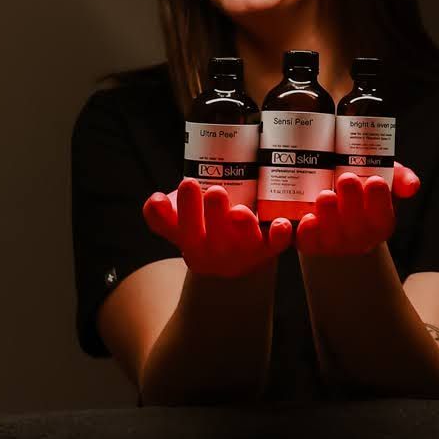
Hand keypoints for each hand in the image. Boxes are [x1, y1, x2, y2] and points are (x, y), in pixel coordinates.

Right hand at [144, 177, 292, 277]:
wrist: (234, 256)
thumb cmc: (203, 228)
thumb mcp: (178, 223)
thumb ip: (161, 214)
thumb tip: (156, 201)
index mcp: (191, 242)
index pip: (182, 229)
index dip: (184, 209)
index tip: (187, 182)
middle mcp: (217, 251)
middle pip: (214, 238)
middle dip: (214, 215)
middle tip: (215, 191)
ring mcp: (244, 251)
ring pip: (244, 242)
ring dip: (244, 227)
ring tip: (241, 211)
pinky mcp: (270, 248)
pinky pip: (277, 244)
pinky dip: (280, 235)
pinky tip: (282, 223)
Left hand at [295, 162, 420, 257]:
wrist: (335, 204)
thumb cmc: (363, 190)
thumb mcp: (386, 179)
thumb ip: (401, 179)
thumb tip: (412, 186)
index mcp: (381, 223)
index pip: (383, 216)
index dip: (379, 200)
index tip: (375, 180)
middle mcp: (359, 238)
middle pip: (357, 227)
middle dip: (352, 202)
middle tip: (346, 178)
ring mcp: (335, 244)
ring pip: (332, 235)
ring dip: (329, 215)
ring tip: (325, 195)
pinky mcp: (311, 244)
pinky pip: (309, 242)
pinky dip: (308, 232)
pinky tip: (307, 218)